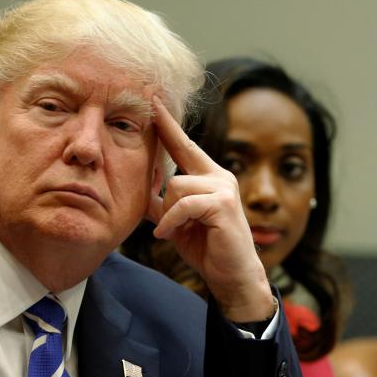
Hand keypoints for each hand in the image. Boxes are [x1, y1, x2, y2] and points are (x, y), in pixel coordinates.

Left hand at [146, 96, 273, 321]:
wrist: (232, 276)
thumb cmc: (207, 249)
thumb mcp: (178, 222)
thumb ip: (163, 203)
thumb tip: (143, 191)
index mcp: (210, 177)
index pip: (184, 145)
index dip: (167, 125)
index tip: (153, 101)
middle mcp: (220, 176)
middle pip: (176, 166)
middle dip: (163, 195)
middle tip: (169, 222)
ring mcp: (224, 188)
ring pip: (176, 186)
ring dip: (168, 214)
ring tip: (174, 232)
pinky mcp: (223, 204)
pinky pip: (183, 204)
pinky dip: (171, 222)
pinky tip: (169, 235)